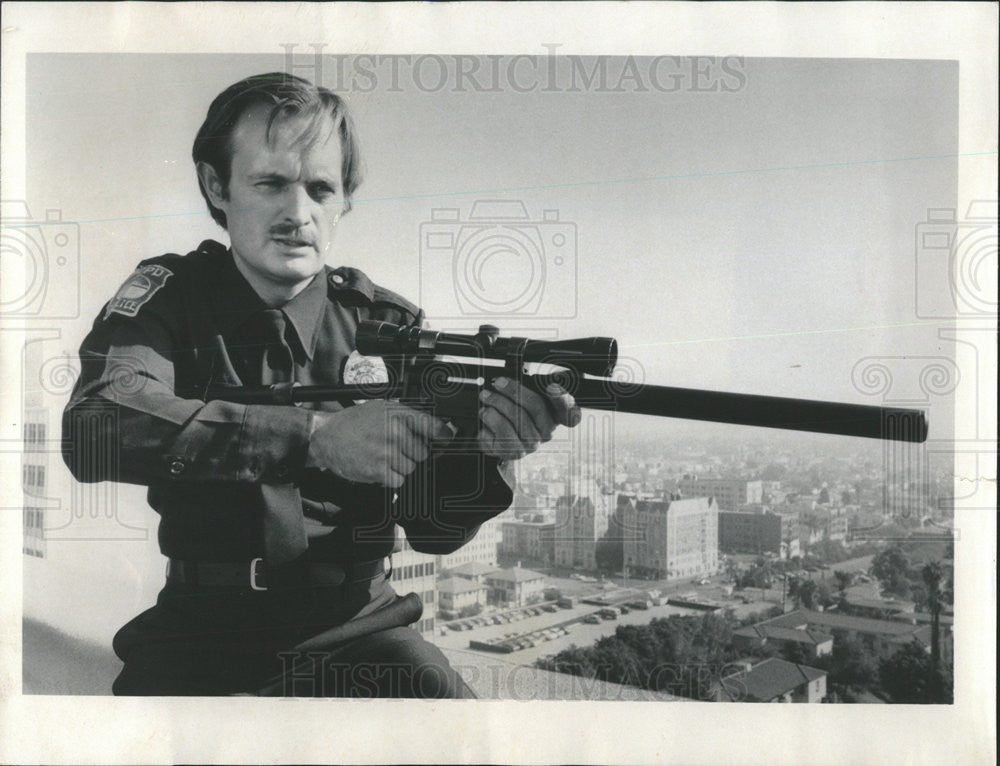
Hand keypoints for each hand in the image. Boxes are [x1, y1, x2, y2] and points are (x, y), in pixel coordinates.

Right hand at [306, 401, 450, 487]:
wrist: (326, 437)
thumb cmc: (353, 422)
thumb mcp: (381, 408)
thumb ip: (407, 416)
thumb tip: (434, 426)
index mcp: (397, 415)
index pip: (433, 426)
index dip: (444, 435)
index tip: (447, 439)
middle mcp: (395, 432)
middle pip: (423, 452)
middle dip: (413, 453)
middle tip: (397, 448)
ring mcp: (387, 453)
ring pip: (412, 468)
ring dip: (402, 466)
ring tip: (385, 456)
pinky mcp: (378, 471)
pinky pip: (399, 480)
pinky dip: (392, 478)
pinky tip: (380, 466)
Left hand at [477, 377, 581, 460]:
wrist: (503, 438)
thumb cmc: (518, 412)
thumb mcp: (529, 396)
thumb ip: (533, 386)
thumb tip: (522, 374)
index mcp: (556, 417)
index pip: (570, 412)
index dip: (562, 400)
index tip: (552, 387)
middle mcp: (546, 433)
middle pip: (535, 408)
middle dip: (513, 391)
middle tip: (498, 383)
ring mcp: (529, 446)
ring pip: (514, 422)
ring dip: (496, 405)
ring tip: (486, 397)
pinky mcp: (511, 453)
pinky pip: (496, 436)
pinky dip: (487, 422)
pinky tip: (485, 416)